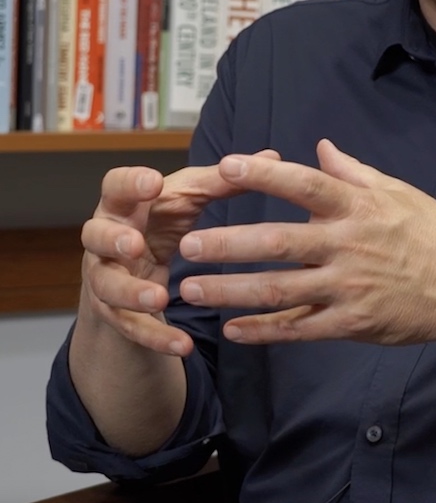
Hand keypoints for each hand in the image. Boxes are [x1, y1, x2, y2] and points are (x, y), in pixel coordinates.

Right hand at [78, 152, 277, 354]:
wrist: (134, 276)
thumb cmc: (162, 223)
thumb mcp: (189, 200)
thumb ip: (222, 181)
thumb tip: (272, 156)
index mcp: (125, 204)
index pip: (114, 185)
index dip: (130, 183)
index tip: (154, 182)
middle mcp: (107, 238)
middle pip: (95, 235)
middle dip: (113, 239)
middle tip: (135, 243)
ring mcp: (106, 277)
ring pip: (106, 285)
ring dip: (131, 292)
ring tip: (160, 297)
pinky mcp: (115, 314)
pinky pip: (130, 328)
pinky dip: (155, 337)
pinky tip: (183, 346)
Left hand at [178, 140, 435, 346]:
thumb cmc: (434, 232)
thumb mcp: (399, 192)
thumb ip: (354, 172)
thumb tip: (320, 147)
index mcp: (360, 206)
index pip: (306, 184)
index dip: (264, 174)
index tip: (226, 166)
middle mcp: (349, 244)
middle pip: (279, 242)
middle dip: (228, 244)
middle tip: (187, 246)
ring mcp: (349, 287)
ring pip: (279, 290)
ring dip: (231, 291)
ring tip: (191, 290)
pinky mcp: (352, 322)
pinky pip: (300, 329)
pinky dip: (264, 331)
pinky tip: (234, 330)